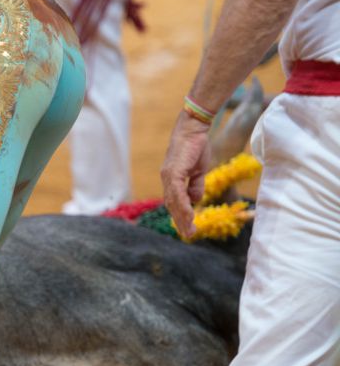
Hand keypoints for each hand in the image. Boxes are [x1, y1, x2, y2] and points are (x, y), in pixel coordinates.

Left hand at [161, 112, 211, 239]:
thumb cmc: (196, 148)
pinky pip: (177, 192)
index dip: (180, 215)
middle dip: (180, 221)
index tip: (188, 228)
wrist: (193, 130)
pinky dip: (182, 204)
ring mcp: (168, 176)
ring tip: (190, 230)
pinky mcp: (173, 172)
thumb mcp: (198, 171)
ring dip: (182, 217)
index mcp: (172, 180)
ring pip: (173, 201)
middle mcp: (167, 179)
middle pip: (172, 205)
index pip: (174, 202)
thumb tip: (196, 201)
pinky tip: (189, 214)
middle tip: (188, 235)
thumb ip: (196, 185)